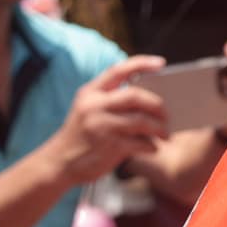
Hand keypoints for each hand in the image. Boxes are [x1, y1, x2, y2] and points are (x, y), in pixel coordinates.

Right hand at [49, 56, 168, 185]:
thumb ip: (112, 101)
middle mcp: (94, 106)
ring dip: (159, 128)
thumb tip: (153, 100)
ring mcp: (101, 126)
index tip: (161, 63)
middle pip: (135, 96)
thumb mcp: (89, 111)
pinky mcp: (109, 146)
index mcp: (90, 93)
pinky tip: (154, 147)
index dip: (141, 64)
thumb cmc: (83, 135)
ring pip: (142, 120)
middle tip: (168, 115)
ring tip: (166, 134)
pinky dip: (151, 145)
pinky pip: (140, 142)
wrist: (59, 162)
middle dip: (157, 104)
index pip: (117, 71)